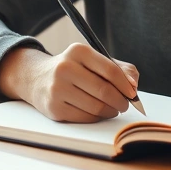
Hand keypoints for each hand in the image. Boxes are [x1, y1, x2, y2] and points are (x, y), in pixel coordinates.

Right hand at [0, 43, 138, 122]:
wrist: (37, 78)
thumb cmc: (73, 69)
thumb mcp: (92, 60)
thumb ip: (119, 68)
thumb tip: (133, 85)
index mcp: (78, 51)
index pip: (110, 70)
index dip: (125, 84)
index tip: (132, 93)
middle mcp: (65, 68)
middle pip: (104, 90)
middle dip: (121, 101)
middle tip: (125, 104)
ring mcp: (58, 89)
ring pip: (96, 106)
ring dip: (111, 111)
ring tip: (113, 109)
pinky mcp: (54, 108)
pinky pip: (85, 117)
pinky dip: (97, 117)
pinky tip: (99, 113)